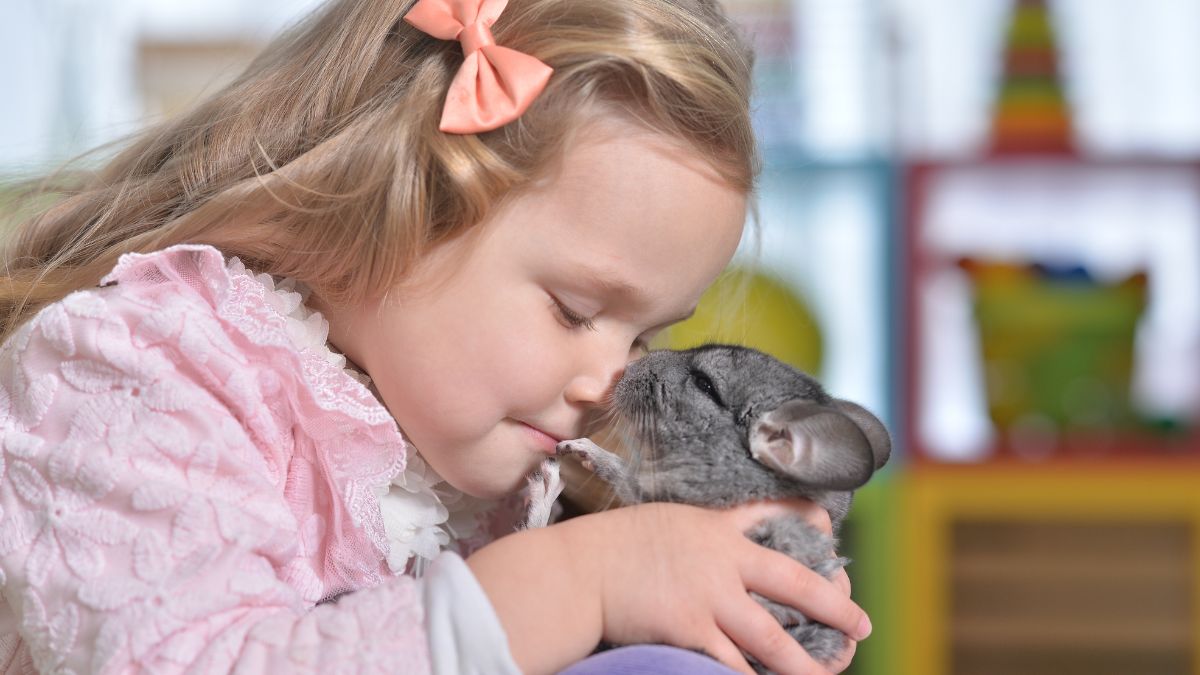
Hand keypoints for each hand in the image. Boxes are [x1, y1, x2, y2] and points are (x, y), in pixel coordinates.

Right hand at [567, 500, 867, 673]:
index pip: (776, 518)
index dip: (813, 526)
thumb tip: (721, 550)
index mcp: (718, 529)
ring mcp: (710, 600)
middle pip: (797, 585)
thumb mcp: (667, 523)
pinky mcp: (691, 633)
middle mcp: (724, 563)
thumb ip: (702, 536)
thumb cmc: (613, 545)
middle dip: (835, 607)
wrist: (580, 571)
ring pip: (774, 640)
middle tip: (861, 626)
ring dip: (806, 665)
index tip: (835, 538)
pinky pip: (732, 666)